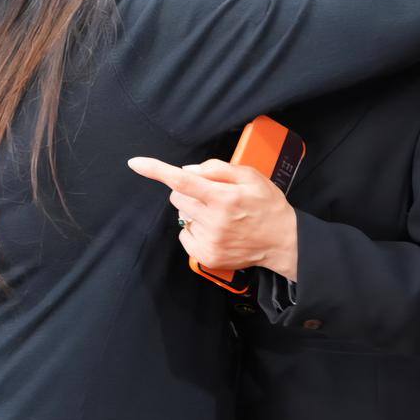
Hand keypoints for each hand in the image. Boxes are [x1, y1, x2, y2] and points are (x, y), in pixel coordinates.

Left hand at [128, 157, 299, 280]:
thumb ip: (218, 169)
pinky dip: (194, 229)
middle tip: (213, 196)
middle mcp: (214, 221)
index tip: (135, 163)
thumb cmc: (266, 205)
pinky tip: (215, 230)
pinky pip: (184, 235)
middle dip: (189, 192)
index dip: (156, 170)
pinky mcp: (207, 256)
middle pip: (177, 197)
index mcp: (224, 197)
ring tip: (219, 215)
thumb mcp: (250, 176)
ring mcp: (209, 241)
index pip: (182, 181)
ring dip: (193, 211)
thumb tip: (187, 171)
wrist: (283, 242)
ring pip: (181, 216)